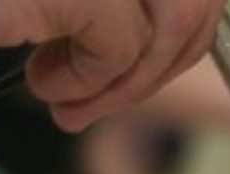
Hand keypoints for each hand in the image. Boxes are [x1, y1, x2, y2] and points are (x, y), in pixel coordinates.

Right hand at [0, 0, 226, 130]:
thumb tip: (166, 32)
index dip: (182, 18)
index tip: (139, 60)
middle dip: (167, 55)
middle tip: (109, 90)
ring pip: (178, 18)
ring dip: (134, 79)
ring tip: (73, 101)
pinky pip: (122, 48)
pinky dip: (97, 86)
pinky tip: (46, 91)